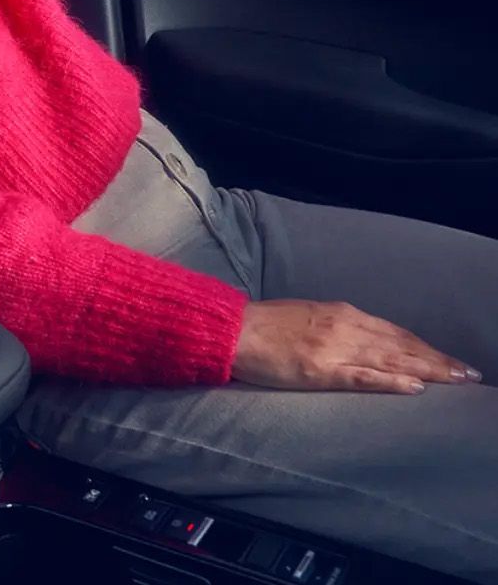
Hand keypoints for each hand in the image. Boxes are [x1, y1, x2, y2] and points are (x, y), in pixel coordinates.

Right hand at [233, 300, 480, 393]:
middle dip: (439, 360)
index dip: (426, 347)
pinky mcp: (320, 369)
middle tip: (470, 374)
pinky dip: (393, 382)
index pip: (395, 332)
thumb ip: (336, 326)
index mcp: (341, 313)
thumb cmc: (264, 325)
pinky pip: (364, 377)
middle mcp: (345, 326)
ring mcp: (334, 348)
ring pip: (393, 360)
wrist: (230, 329)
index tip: (450, 360)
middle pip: (402, 346)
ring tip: (458, 381)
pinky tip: (416, 388)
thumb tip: (363, 340)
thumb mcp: (307, 316)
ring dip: (429, 370)